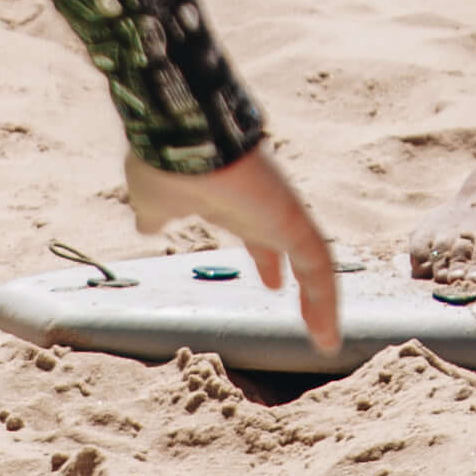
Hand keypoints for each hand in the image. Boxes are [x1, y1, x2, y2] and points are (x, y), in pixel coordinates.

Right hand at [129, 143, 341, 358]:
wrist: (178, 135)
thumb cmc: (164, 164)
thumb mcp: (153, 199)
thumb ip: (156, 214)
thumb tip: (149, 224)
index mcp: (230, 205)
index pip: (257, 237)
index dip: (267, 262)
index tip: (274, 283)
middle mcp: (260, 208)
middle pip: (288, 247)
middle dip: (297, 276)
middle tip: (313, 307)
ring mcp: (281, 211)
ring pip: (313, 262)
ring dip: (321, 301)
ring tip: (327, 341)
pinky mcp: (294, 217)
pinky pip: (318, 265)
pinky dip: (326, 300)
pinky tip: (327, 337)